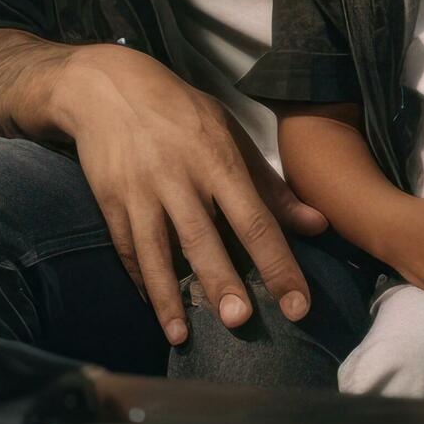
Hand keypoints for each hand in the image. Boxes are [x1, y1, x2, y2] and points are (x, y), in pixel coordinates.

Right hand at [48, 45, 328, 344]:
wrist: (106, 87)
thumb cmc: (180, 112)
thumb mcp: (230, 135)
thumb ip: (272, 187)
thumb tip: (317, 225)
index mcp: (217, 160)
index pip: (256, 220)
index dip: (278, 264)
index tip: (298, 304)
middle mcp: (179, 178)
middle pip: (204, 237)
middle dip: (221, 280)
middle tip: (240, 321)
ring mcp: (140, 191)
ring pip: (157, 251)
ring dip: (170, 296)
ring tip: (181, 336)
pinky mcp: (109, 201)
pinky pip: (127, 247)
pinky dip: (141, 281)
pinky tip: (156, 309)